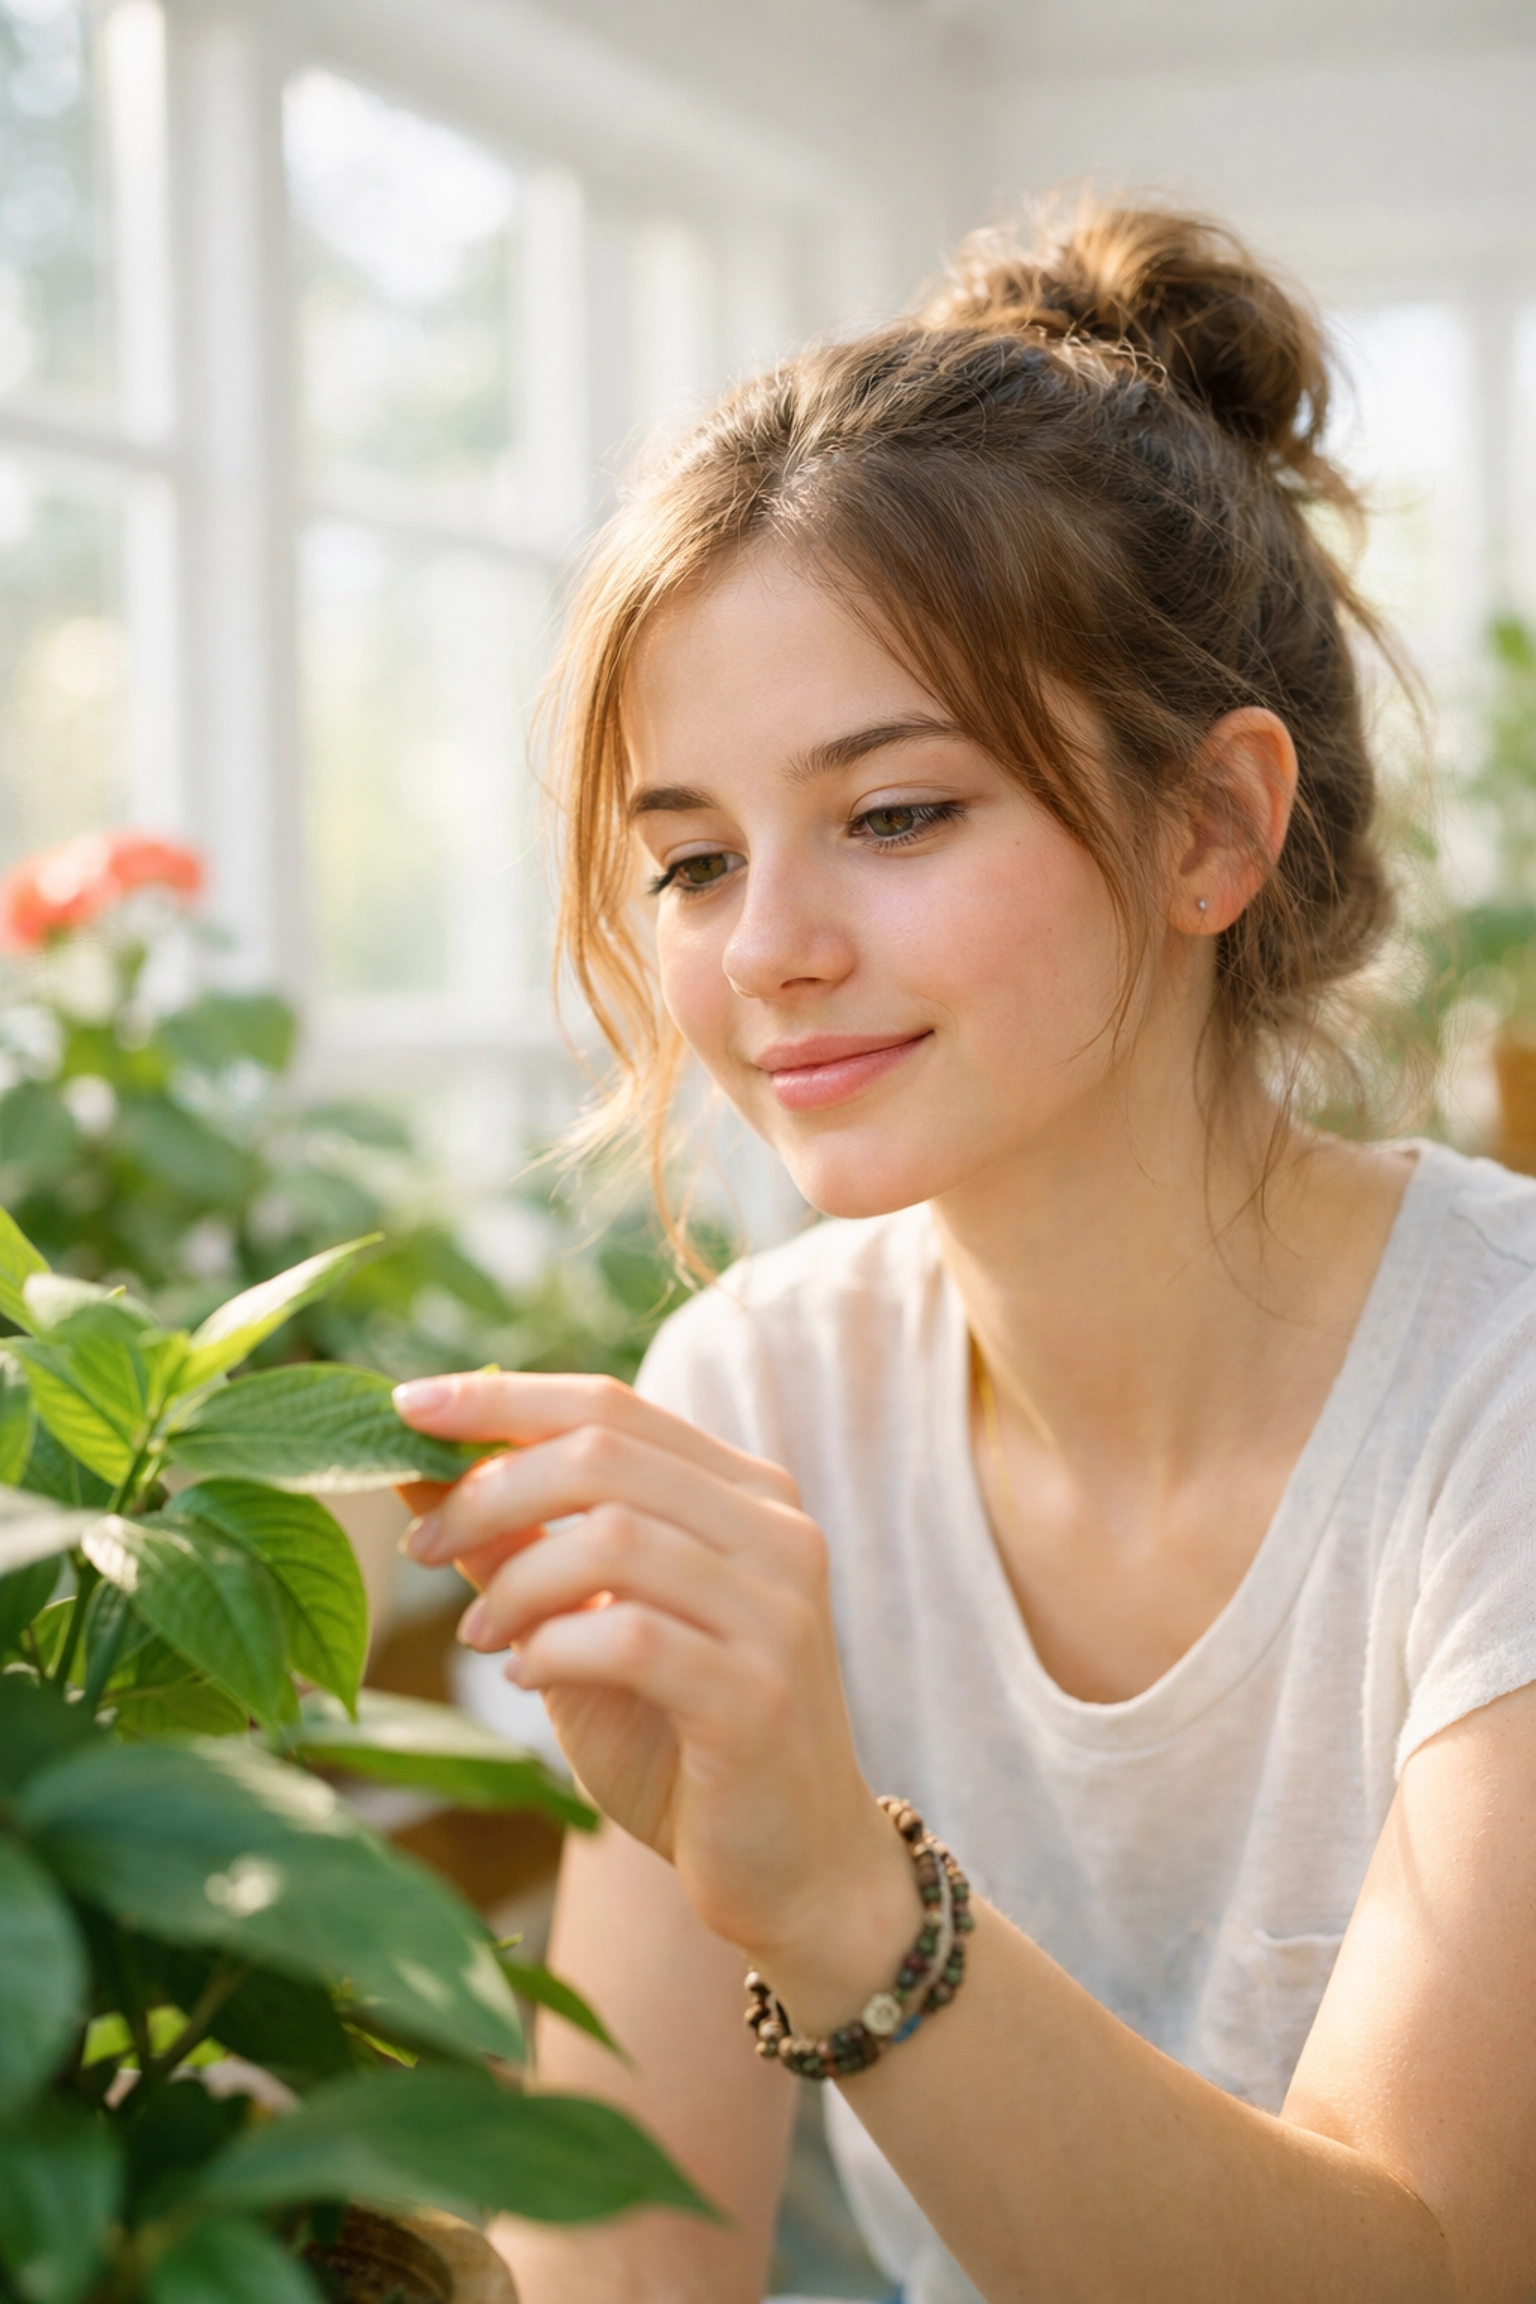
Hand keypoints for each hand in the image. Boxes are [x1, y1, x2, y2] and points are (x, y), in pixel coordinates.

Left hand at [393, 1372, 914, 1993]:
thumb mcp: (589, 1625)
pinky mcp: (759, 1695)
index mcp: (744, 1492)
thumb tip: (410, 1459)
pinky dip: (553, 1648)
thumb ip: (521, 1541)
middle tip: (420, 1545)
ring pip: (615, 1536)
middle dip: (488, 1488)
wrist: (794, 1869)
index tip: (401, 1405)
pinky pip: (632, 1637)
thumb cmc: (680, 1741)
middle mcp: (777, 1531)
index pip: (611, 1404)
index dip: (501, 1398)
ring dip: (516, 1579)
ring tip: (478, 1635)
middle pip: (604, 1453)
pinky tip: (525, 1678)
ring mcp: (778, 1611)